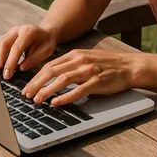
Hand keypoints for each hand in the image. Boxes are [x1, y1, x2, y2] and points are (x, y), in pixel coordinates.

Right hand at [0, 24, 56, 79]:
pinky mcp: (5, 37)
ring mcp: (9, 33)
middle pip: (3, 43)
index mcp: (28, 32)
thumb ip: (34, 59)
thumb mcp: (46, 51)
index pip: (16, 47)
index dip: (10, 61)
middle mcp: (16, 30)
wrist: (45, 33)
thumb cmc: (46, 42)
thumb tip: (21, 67)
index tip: (7, 74)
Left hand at [21, 49, 139, 106]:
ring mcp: (88, 71)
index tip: (27, 86)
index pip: (49, 65)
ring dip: (47, 90)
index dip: (36, 76)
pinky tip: (56, 102)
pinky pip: (78, 90)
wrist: (129, 66)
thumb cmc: (107, 65)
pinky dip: (65, 97)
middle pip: (51, 71)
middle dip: (36, 83)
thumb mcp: (86, 59)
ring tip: (37, 100)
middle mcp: (80, 60)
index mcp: (74, 54)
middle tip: (26, 95)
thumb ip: (70, 65)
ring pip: (62, 79)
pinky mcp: (97, 82)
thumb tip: (51, 76)